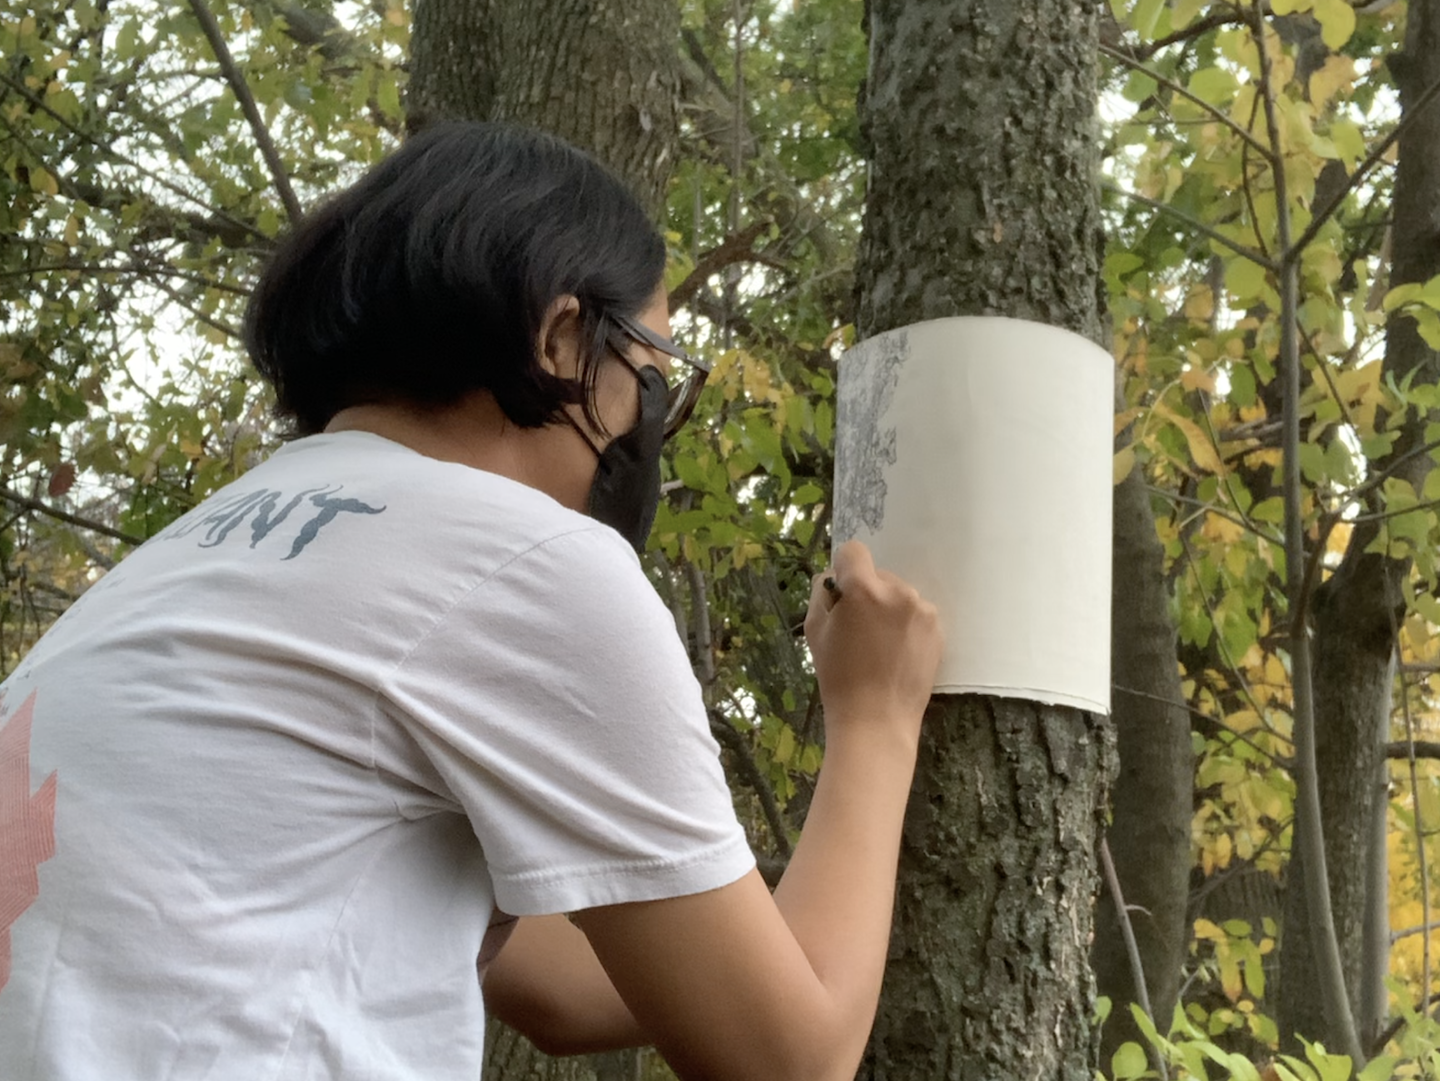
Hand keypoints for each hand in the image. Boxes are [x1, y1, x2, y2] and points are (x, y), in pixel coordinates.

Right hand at [803, 540, 942, 744]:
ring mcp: (923, 610)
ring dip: (888, 609)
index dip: (843, 568)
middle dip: (867, 593)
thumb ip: (821, 593)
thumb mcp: (814, 631)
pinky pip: (916, 613)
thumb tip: (834, 577)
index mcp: (863, 589)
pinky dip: (906, 625)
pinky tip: (897, 652)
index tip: (841, 592)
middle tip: (858, 630)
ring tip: (879, 645)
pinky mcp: (938, 629)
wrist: (877, 720)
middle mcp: (898, 591)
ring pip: (898, 595)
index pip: (853, 551)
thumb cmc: (837, 678)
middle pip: (878, 575)